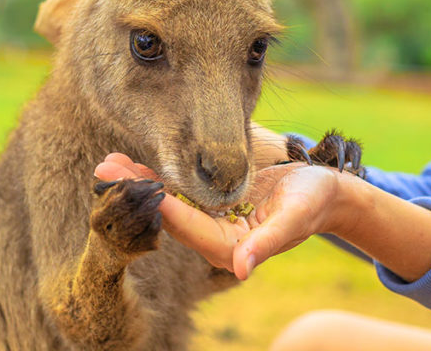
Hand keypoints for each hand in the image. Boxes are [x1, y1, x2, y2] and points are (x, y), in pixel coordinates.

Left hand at [94, 153, 342, 278]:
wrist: (326, 193)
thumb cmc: (314, 202)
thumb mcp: (294, 217)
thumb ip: (268, 243)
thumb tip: (242, 269)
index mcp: (232, 249)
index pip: (188, 226)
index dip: (160, 206)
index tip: (134, 188)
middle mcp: (216, 238)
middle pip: (168, 216)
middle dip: (137, 192)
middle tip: (104, 169)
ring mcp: (212, 222)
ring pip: (168, 203)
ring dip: (139, 183)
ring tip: (108, 162)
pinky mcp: (212, 206)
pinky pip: (179, 193)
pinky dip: (157, 178)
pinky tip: (133, 164)